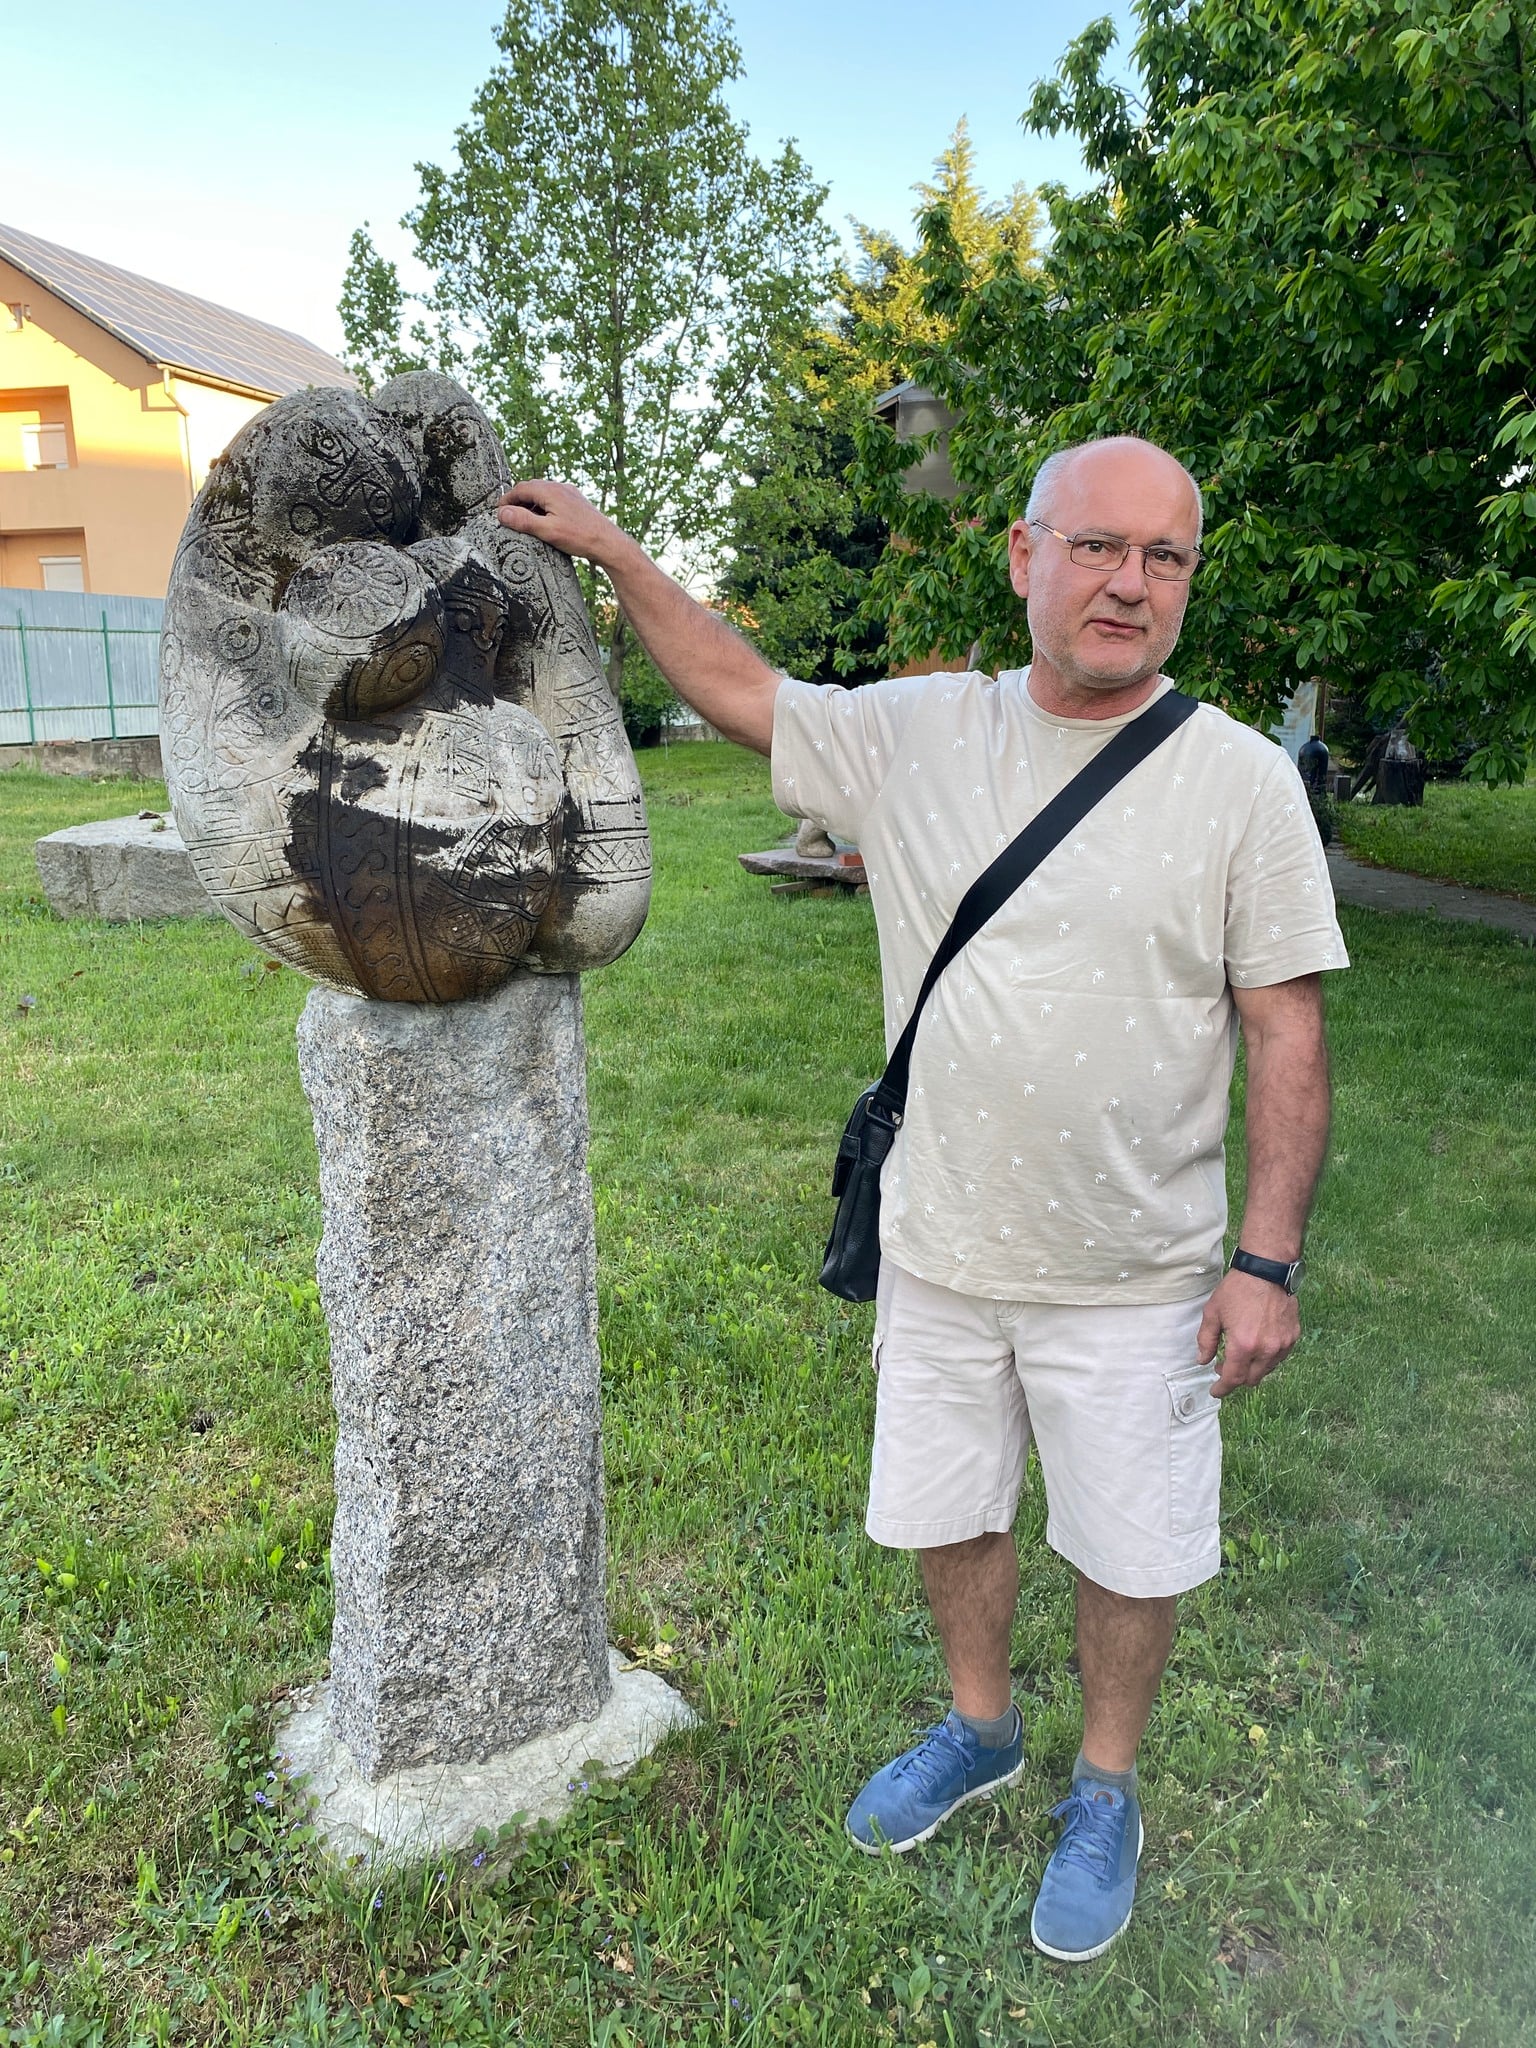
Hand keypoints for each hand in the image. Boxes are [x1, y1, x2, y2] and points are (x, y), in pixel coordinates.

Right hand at [497, 480, 628, 568]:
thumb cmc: (581, 537)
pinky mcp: (576, 503)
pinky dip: (543, 508)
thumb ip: (523, 521)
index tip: (498, 511)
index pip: (520, 488)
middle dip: (517, 501)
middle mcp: (560, 487)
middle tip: (507, 516)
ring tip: (523, 521)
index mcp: (550, 490)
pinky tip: (544, 522)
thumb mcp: (547, 531)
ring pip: (543, 494)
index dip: (506, 500)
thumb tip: (502, 513)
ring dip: (530, 505)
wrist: (609, 543)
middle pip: (531, 489)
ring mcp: (570, 494)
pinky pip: (554, 500)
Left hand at [1196, 1269, 1299, 1397]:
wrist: (1267, 1271)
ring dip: (1252, 1368)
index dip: (1222, 1388)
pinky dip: (1266, 1358)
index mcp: (1243, 1346)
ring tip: (1241, 1354)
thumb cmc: (1237, 1290)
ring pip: (1266, 1370)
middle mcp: (1265, 1350)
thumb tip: (1203, 1360)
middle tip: (1224, 1366)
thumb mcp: (1213, 1313)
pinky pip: (1279, 1358)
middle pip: (1251, 1379)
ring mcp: (1282, 1345)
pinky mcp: (1293, 1337)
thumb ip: (1206, 1340)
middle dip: (1236, 1378)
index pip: (1233, 1379)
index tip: (1216, 1391)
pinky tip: (1257, 1346)